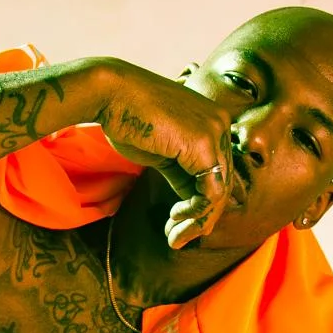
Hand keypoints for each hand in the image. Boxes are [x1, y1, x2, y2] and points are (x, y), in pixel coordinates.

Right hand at [94, 60, 234, 248]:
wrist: (110, 94)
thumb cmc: (128, 117)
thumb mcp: (162, 152)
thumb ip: (183, 172)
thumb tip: (194, 201)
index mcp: (212, 122)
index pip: (217, 171)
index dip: (200, 202)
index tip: (175, 220)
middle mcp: (220, 124)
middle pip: (222, 183)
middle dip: (200, 217)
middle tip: (177, 238)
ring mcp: (215, 132)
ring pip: (218, 191)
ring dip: (197, 221)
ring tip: (175, 238)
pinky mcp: (204, 144)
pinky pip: (210, 192)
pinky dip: (195, 213)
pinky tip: (174, 222)